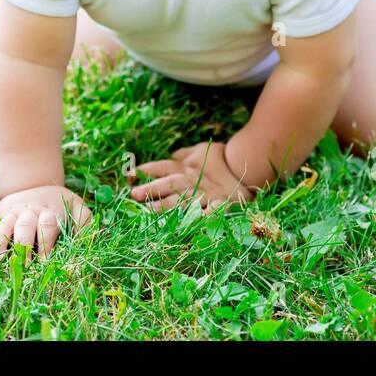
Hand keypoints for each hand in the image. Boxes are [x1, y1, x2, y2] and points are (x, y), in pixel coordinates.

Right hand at [0, 184, 91, 261]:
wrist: (34, 183)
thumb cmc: (59, 203)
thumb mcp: (76, 206)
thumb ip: (85, 221)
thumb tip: (86, 240)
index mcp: (49, 212)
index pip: (48, 225)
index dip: (46, 243)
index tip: (46, 262)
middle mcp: (29, 212)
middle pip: (25, 227)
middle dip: (24, 246)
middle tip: (24, 266)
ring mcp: (12, 213)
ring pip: (4, 224)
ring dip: (1, 241)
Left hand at [130, 140, 254, 212]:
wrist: (246, 164)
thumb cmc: (220, 158)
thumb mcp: (200, 151)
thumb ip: (183, 154)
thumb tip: (171, 154)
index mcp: (185, 167)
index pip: (161, 167)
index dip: (145, 171)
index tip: (129, 175)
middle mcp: (191, 180)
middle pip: (169, 183)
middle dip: (152, 189)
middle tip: (134, 194)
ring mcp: (204, 194)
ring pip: (183, 200)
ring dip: (166, 206)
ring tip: (150, 210)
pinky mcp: (218, 205)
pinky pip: (208, 213)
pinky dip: (201, 218)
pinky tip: (189, 224)